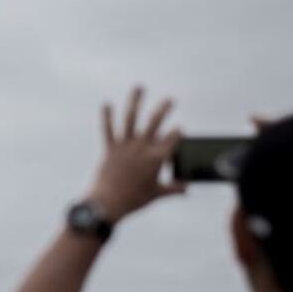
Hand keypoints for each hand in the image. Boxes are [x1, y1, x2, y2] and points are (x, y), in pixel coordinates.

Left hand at [87, 86, 184, 220]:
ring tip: (139, 88)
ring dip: (135, 101)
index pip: (171, 141)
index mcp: (156, 158)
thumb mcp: (156, 194)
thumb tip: (186, 189)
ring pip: (131, 119)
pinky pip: (108, 129)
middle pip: (154, 123)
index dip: (177, 134)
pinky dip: (106, 116)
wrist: (109, 203)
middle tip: (170, 100)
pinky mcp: (110, 148)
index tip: (180, 130)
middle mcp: (141, 148)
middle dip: (163, 109)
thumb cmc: (134, 200)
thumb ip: (173, 189)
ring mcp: (125, 146)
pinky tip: (106, 104)